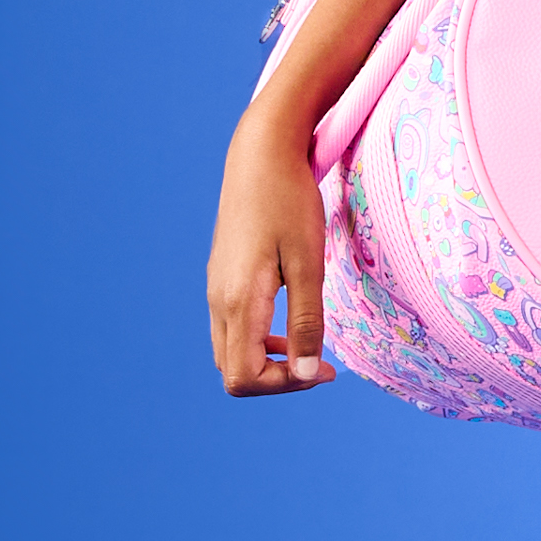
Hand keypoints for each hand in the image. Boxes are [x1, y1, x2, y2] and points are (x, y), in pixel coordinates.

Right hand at [207, 108, 339, 396]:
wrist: (260, 155)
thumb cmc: (290, 204)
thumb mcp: (309, 263)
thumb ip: (307, 321)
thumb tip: (308, 374)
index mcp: (238, 302)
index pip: (242, 378)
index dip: (284, 385)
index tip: (325, 369)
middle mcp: (218, 301)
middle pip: (232, 372)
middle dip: (277, 378)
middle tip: (323, 365)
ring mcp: (215, 288)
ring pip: (230, 351)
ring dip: (268, 360)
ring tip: (311, 346)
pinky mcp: (221, 277)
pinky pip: (233, 327)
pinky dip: (260, 340)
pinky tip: (291, 322)